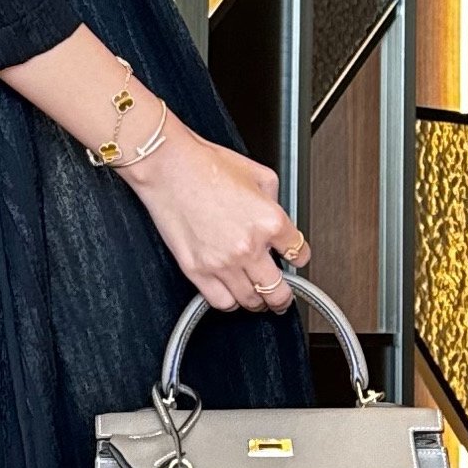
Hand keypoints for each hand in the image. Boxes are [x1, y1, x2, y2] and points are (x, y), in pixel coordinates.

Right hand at [126, 125, 308, 312]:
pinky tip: (231, 294)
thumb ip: (275, 201)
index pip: (298, 253)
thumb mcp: (258, 174)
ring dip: (258, 302)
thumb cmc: (206, 165)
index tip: (295, 259)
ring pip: (251, 301)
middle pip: (278, 291)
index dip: (299, 257)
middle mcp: (249, 246)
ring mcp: (222, 262)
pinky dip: (230, 302)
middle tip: (282, 297)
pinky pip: (221, 302)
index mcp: (270, 221)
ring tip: (257, 297)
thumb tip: (276, 217)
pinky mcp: (197, 270)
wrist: (168, 167)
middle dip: (283, 297)